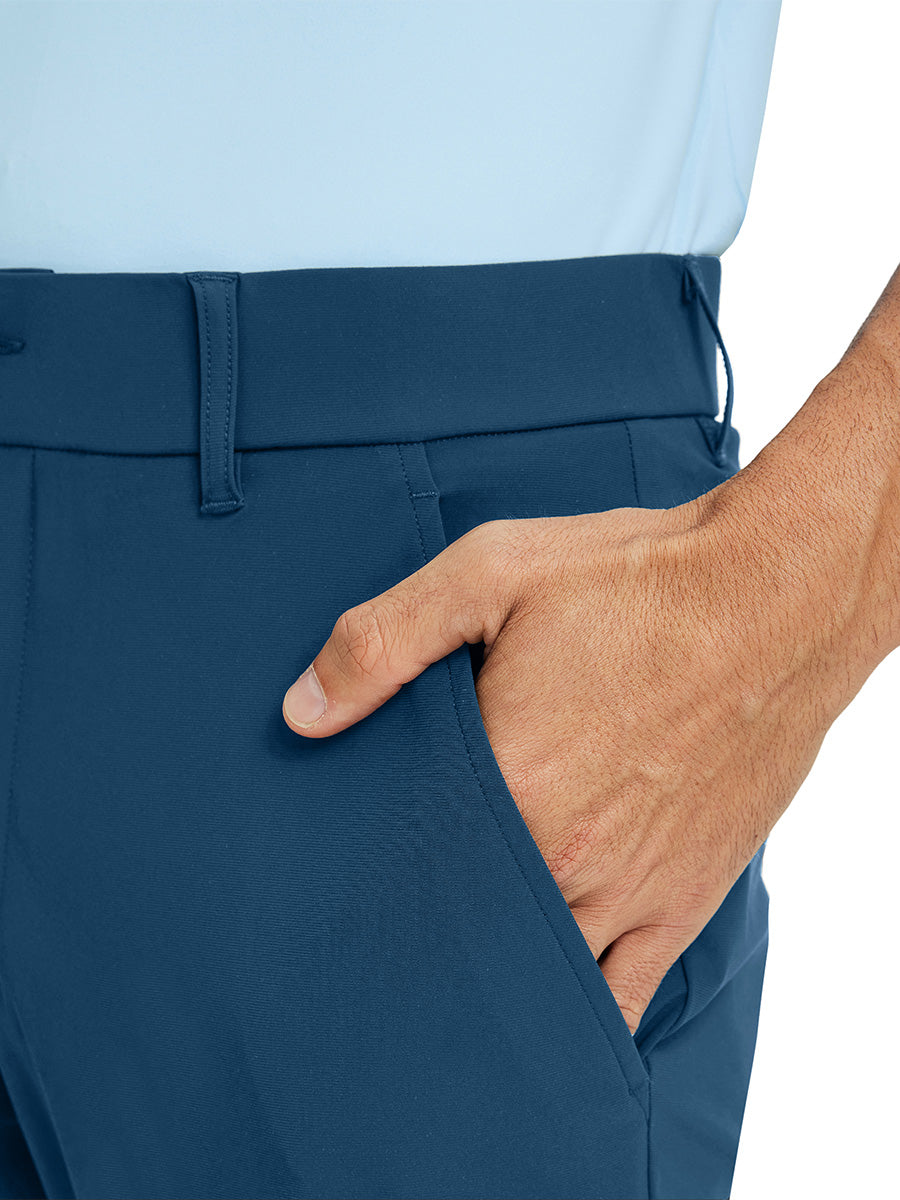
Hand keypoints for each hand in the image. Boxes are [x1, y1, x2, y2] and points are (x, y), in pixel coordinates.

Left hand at [281, 458, 858, 1033]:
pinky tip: (536, 1019)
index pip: (400, 864)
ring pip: (530, 972)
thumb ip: (386, 641)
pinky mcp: (684, 898)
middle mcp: (564, 857)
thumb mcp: (492, 572)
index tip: (328, 882)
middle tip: (371, 930)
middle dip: (413, 927)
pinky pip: (620, 995)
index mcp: (508, 782)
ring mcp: (628, 890)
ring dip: (482, 973)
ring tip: (435, 976)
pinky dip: (574, 1013)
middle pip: (457, 926)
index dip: (359, 872)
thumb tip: (303, 710)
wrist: (775, 597)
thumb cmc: (635, 580)